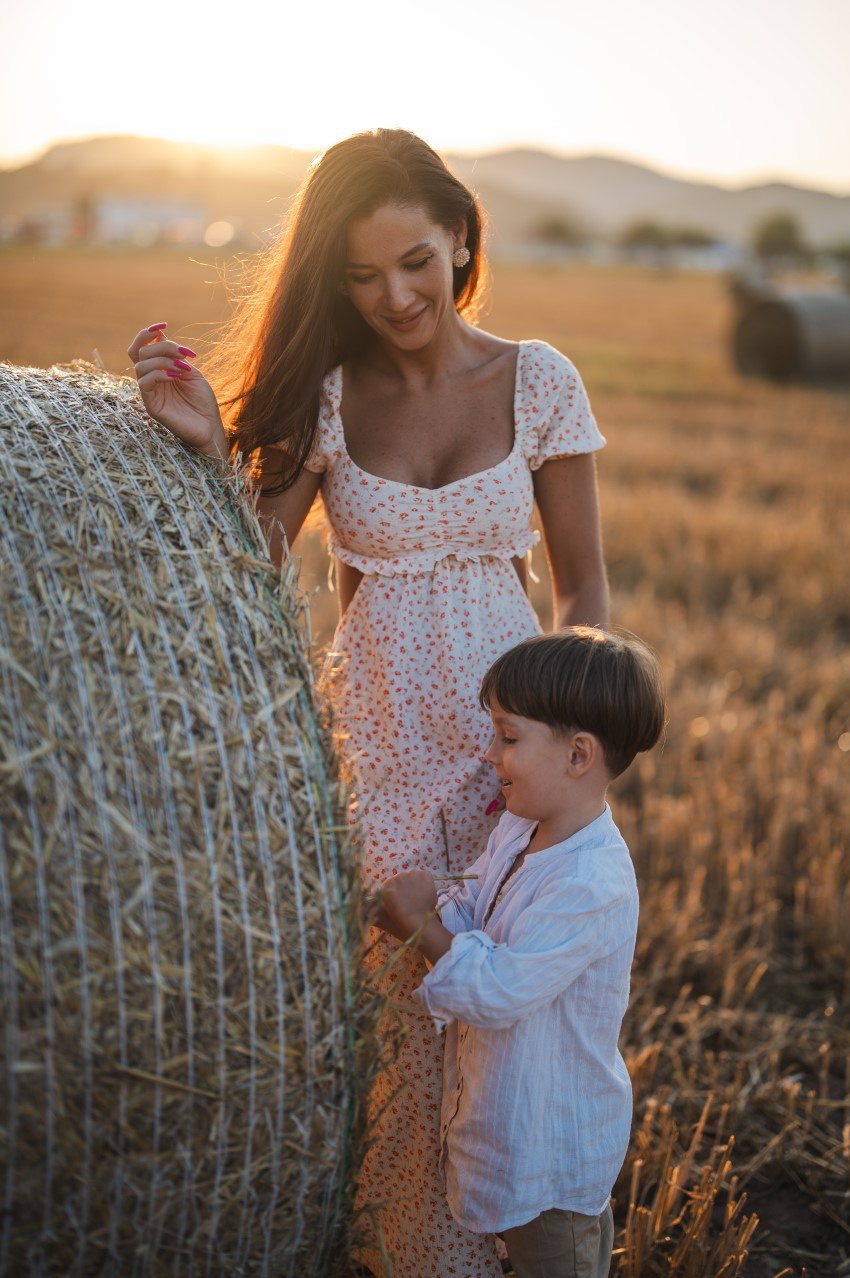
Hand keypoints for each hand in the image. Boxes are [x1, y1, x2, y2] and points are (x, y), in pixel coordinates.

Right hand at [127, 323, 227, 459]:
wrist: (211, 428)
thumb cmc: (203, 402)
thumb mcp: (191, 372)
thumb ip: (175, 355)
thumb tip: (160, 334)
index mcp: (158, 370)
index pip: (141, 348)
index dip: (146, 333)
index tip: (163, 325)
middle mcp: (150, 380)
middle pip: (141, 352)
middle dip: (163, 346)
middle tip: (184, 353)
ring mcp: (149, 393)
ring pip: (141, 365)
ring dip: (164, 360)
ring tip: (184, 367)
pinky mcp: (151, 405)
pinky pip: (144, 382)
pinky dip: (159, 373)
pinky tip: (176, 376)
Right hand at [374, 869, 437, 941]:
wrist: (416, 921)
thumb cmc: (398, 921)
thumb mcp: (381, 912)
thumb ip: (378, 902)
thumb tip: (371, 899)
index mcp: (387, 883)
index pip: (394, 883)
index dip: (399, 892)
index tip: (402, 900)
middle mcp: (398, 875)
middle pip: (404, 879)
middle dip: (407, 887)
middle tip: (411, 900)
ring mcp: (412, 874)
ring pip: (414, 876)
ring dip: (416, 884)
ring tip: (419, 898)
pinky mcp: (424, 875)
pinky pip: (425, 876)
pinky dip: (426, 883)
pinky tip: (426, 894)